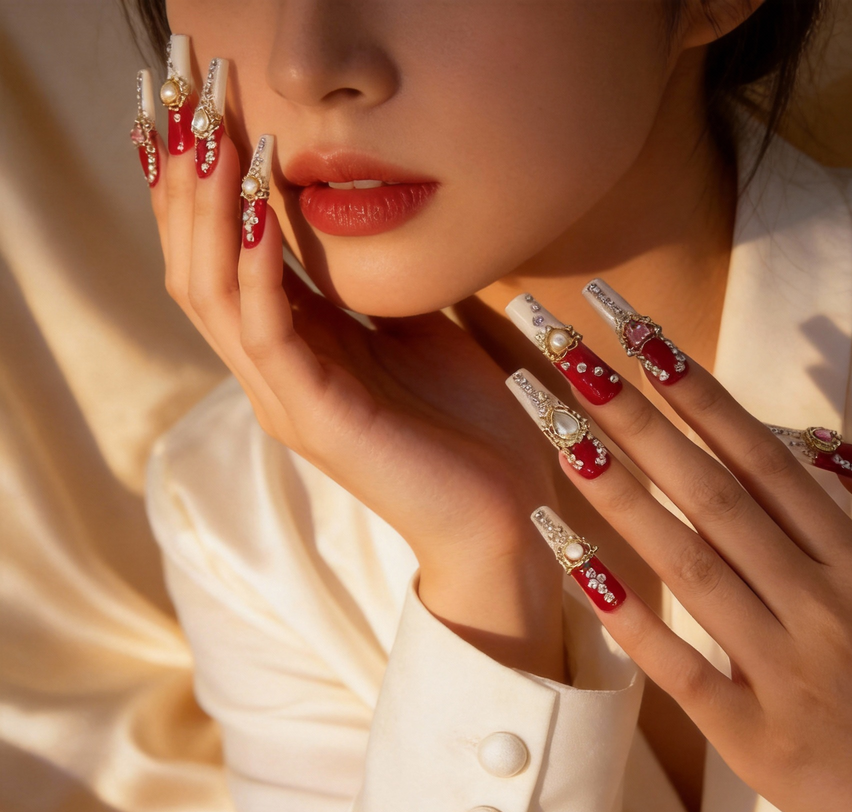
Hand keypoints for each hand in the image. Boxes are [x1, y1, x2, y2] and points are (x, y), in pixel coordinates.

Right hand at [143, 111, 564, 676]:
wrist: (502, 510)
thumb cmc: (467, 424)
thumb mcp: (416, 330)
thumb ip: (371, 284)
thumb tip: (358, 217)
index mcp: (298, 351)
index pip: (225, 259)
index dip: (209, 185)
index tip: (210, 108)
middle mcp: (275, 372)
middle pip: (196, 266)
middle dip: (189, 181)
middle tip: (191, 100)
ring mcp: (285, 398)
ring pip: (210, 294)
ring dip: (207, 211)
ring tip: (211, 136)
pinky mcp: (313, 418)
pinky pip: (265, 332)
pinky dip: (255, 269)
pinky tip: (256, 215)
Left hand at [510, 283, 851, 811]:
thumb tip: (844, 451)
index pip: (765, 459)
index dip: (702, 394)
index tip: (645, 340)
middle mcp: (816, 604)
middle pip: (712, 494)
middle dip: (641, 420)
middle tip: (575, 357)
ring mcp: (780, 669)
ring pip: (687, 564)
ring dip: (619, 494)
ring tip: (560, 433)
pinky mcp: (750, 735)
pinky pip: (677, 666)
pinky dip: (623, 616)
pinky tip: (571, 559)